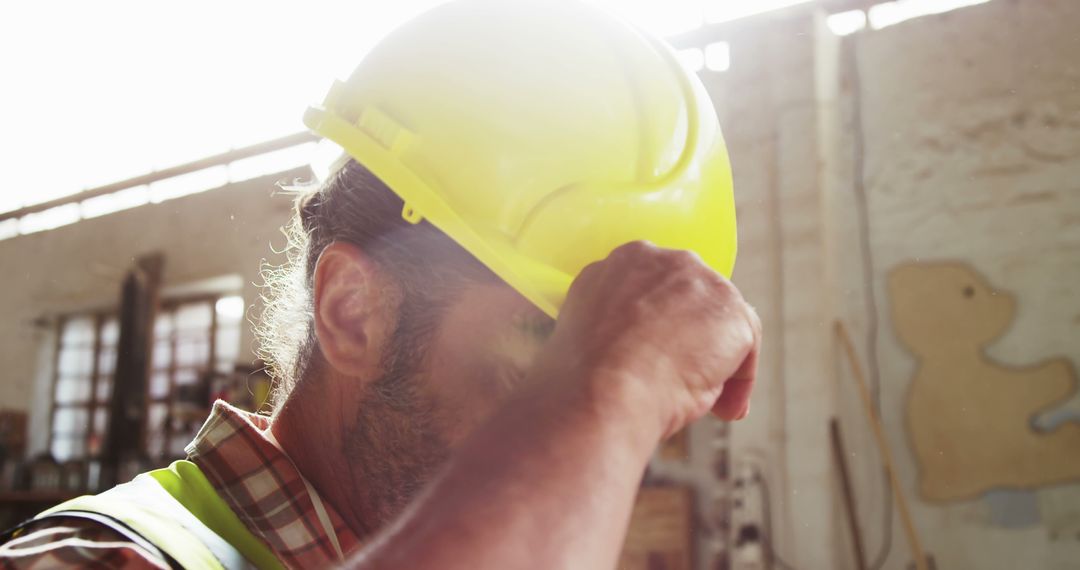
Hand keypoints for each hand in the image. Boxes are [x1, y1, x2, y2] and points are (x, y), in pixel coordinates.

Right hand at [544, 241, 760, 440]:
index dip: (659, 329)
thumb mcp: (590, 330)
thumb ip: (620, 321)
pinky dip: (739, 379)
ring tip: (701, 402)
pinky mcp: (731, 310)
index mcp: (625, 261)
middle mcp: (666, 259)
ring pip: (721, 322)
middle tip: (681, 381)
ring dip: (717, 361)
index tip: (652, 360)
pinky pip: (746, 344)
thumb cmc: (586, 377)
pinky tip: (721, 408)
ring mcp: (702, 281)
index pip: (657, 290)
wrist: (604, 391)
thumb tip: (641, 344)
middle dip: (692, 338)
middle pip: (694, 299)